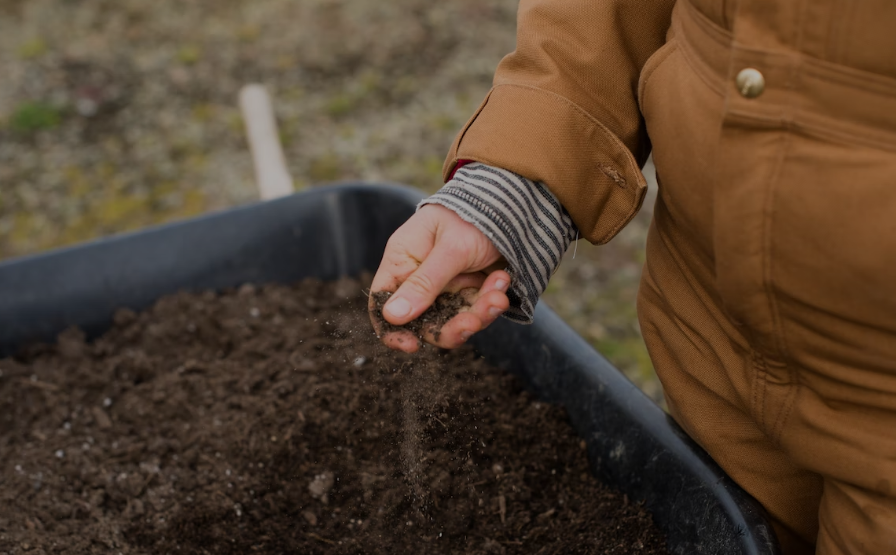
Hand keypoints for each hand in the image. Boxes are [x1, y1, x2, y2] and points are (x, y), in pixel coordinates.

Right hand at [369, 204, 510, 352]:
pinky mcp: (470, 289)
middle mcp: (420, 276)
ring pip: (454, 319)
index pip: (383, 302)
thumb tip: (392, 317)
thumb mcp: (450, 249)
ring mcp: (446, 285)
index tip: (412, 346)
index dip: (392, 329)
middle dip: (451, 326)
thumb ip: (424, 283)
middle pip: (424, 320)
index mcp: (403, 260)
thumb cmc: (471, 216)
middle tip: (473, 322)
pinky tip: (502, 280)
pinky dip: (492, 300)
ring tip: (498, 296)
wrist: (510, 203)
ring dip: (479, 313)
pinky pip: (476, 310)